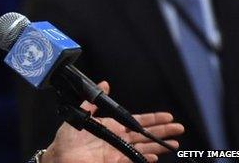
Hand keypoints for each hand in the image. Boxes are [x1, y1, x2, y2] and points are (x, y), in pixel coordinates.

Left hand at [43, 82, 183, 162]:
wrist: (59, 155)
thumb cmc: (68, 137)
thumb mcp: (80, 114)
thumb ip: (92, 101)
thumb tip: (104, 84)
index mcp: (112, 126)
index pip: (136, 121)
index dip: (152, 119)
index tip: (168, 116)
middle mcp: (118, 139)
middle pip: (144, 135)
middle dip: (162, 131)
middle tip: (179, 128)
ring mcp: (117, 152)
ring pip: (142, 148)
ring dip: (158, 146)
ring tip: (174, 144)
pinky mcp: (113, 162)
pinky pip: (131, 160)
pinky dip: (143, 158)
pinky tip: (154, 156)